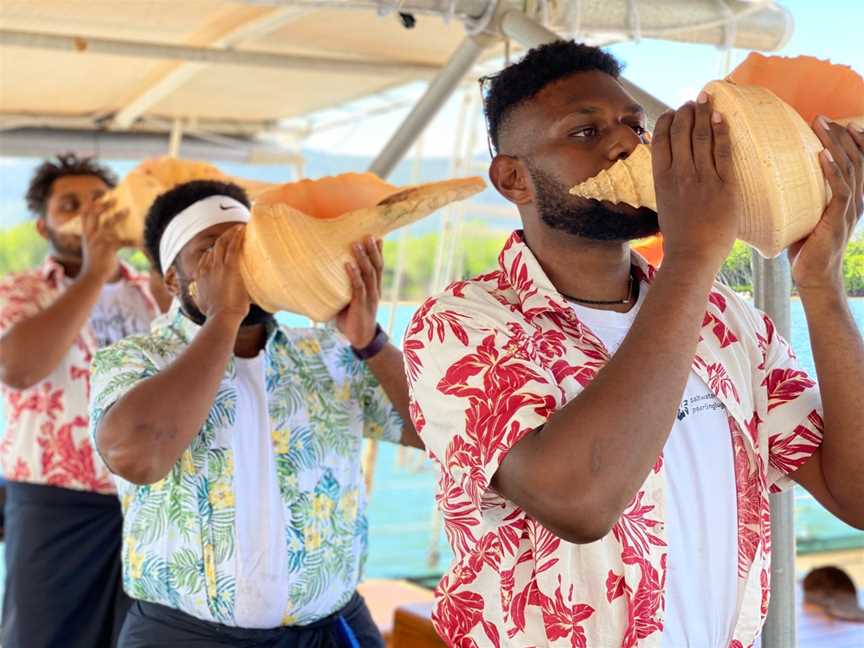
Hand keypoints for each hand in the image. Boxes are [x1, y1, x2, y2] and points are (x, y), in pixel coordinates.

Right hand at [80, 199, 133, 282]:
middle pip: (94, 214)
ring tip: (128, 210)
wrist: (92, 277)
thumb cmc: (94, 262)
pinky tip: (141, 242)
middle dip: (103, 204)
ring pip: (108, 224)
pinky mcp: (108, 249)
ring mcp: (98, 241)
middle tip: (114, 198)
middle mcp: (90, 235)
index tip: (96, 195)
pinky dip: (133, 242)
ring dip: (118, 216)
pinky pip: (122, 242)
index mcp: (86, 234)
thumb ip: (96, 237)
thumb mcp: (91, 247)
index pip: (85, 214)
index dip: (89, 203)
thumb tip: (107, 228)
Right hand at [193, 225, 250, 322]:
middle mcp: (207, 268)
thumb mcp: (202, 304)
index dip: (212, 252)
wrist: (221, 317)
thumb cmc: (215, 315)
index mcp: (200, 276)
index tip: (220, 248)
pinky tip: (241, 229)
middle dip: (222, 238)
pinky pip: (233, 247)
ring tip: (237, 228)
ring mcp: (218, 266)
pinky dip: (236, 236)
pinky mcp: (230, 267)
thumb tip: (202, 298)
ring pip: (222, 244)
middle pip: (213, 248)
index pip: (205, 258)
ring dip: (229, 234)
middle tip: (231, 232)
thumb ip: (202, 297)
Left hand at [336, 237, 382, 347]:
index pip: (378, 266)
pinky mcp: (361, 304)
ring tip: (356, 244)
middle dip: (372, 250)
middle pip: (376, 266)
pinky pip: (358, 287)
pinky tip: (348, 265)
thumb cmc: (352, 318)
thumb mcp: (350, 300)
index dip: (378, 252)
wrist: (361, 339)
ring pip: (368, 273)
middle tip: (368, 235)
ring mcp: (369, 297)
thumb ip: (345, 288)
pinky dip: (353, 275)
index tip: (376, 237)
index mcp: (374, 288)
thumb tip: (326, 276)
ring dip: (362, 258)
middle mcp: (374, 290)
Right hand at [651, 93, 738, 272]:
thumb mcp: (664, 204)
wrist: (692, 254)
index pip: (661, 139)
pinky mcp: (723, 184)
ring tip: (707, 100)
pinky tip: (722, 117)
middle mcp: (679, 173)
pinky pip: (723, 150)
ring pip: (701, 136)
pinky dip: (722, 131)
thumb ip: (667, 184)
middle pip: (682, 131)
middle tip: (694, 101)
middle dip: (687, 111)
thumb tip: (669, 171)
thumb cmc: (678, 235)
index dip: (667, 121)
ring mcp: (702, 177)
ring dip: (704, 114)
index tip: (673, 112)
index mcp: (661, 179)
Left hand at [788, 118, 863, 292]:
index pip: (856, 161)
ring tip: (821, 125)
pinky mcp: (838, 219)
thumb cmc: (807, 249)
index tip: (835, 121)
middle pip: (855, 157)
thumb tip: (776, 182)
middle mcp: (854, 199)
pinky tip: (822, 155)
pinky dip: (832, 170)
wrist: (815, 277)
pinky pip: (839, 189)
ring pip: (849, 167)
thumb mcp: (807, 217)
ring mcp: (849, 209)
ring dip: (835, 144)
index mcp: (849, 197)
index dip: (849, 140)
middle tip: (821, 117)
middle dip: (840, 134)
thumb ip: (803, 199)